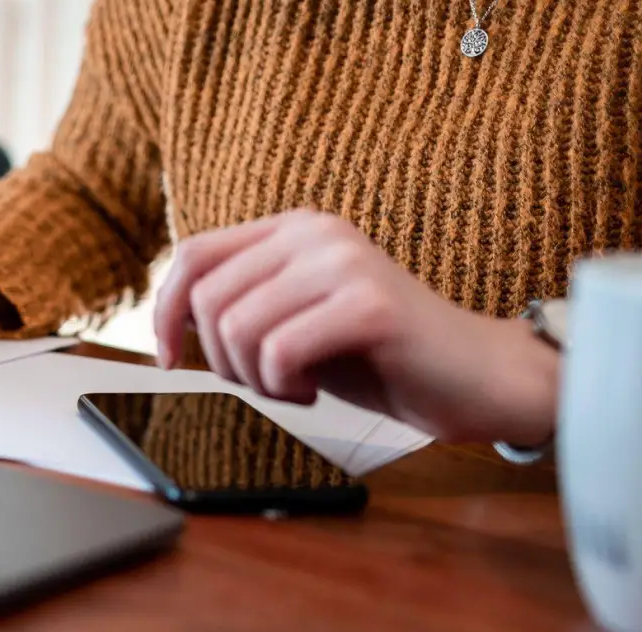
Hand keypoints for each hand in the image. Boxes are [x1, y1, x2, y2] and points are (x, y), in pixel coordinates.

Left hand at [155, 210, 558, 445]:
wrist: (476, 377)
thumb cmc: (382, 356)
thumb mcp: (297, 321)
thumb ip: (244, 306)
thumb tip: (169, 321)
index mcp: (293, 230)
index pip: (193, 257)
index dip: (165, 313)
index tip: (170, 359)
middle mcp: (316, 232)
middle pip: (209, 301)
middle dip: (222, 361)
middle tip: (269, 382)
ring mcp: (344, 263)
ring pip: (239, 329)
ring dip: (256, 379)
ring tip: (298, 386)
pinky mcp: (369, 305)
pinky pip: (280, 352)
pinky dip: (286, 387)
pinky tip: (317, 391)